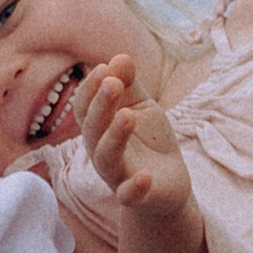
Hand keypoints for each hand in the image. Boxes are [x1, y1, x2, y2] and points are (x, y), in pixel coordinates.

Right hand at [74, 57, 194, 218]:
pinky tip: (145, 176)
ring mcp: (116, 175)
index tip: (105, 68)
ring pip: (105, 157)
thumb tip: (120, 56)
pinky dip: (134, 187)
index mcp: (98, 127)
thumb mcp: (141, 108)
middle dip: (101, 105)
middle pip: (92, 128)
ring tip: (127, 116)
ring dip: (114, 136)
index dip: (91, 88)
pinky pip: (128, 195)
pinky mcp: (135, 196)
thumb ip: (130, 85)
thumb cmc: (148, 141)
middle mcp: (100, 151)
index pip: (84, 107)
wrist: (167, 185)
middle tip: (113, 83)